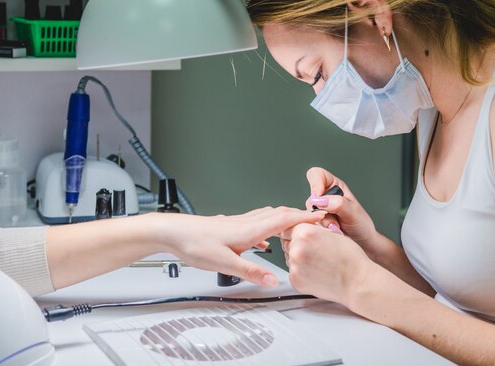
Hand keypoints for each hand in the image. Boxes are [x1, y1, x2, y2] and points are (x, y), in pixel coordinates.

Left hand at [158, 207, 323, 287]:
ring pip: (267, 217)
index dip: (304, 217)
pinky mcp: (229, 227)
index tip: (322, 216)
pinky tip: (264, 239)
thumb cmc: (194, 243)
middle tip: (316, 219)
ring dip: (284, 219)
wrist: (172, 232)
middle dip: (299, 215)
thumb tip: (273, 280)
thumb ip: (251, 271)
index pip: (283, 219)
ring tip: (296, 226)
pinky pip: (255, 224)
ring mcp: (237, 223)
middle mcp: (245, 223)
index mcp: (248, 229)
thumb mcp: (224, 263)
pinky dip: (267, 227)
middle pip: (278, 214)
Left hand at [280, 223, 372, 308]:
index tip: (306, 236)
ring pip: (289, 257)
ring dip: (299, 258)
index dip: (298, 231)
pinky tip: (317, 271)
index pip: (289, 227)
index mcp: (304, 232)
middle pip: (287, 242)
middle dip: (297, 244)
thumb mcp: (331, 232)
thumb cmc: (350, 257)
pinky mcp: (296, 281)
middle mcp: (296, 248)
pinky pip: (293, 272)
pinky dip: (301, 272)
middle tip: (315, 250)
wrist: (357, 281)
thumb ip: (313, 227)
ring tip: (318, 262)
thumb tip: (301, 225)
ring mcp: (295, 266)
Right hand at [305, 167, 376, 247]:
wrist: (362, 241)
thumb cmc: (361, 223)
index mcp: (333, 185)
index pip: (316, 174)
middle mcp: (323, 195)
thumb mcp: (352, 212)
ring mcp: (318, 209)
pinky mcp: (314, 222)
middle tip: (335, 221)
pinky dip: (321, 230)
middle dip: (322, 211)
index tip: (319, 197)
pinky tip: (332, 232)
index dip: (315, 184)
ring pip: (309, 213)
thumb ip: (337, 203)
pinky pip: (309, 224)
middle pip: (311, 197)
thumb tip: (318, 200)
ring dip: (323, 222)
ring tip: (337, 228)